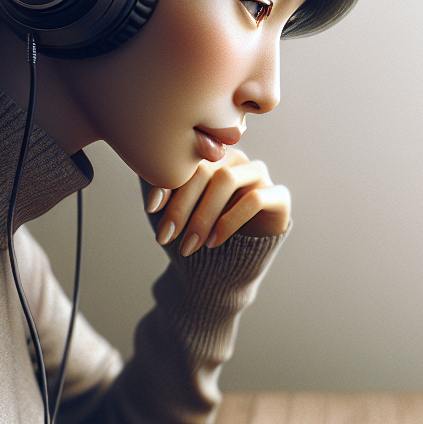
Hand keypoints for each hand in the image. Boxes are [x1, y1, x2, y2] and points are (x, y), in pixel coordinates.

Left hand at [145, 149, 289, 255]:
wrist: (225, 267)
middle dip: (182, 205)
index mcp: (209, 156)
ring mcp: (259, 175)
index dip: (167, 181)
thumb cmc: (195, 233)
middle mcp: (235, 159)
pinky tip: (214, 242)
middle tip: (166, 235)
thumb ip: (159, 187)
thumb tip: (143, 169)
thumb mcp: (172, 211)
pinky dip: (229, 221)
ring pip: (227, 180)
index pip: (187, 160)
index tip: (152, 208)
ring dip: (203, 215)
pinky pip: (255, 199)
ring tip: (189, 244)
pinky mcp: (279, 196)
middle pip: (205, 169)